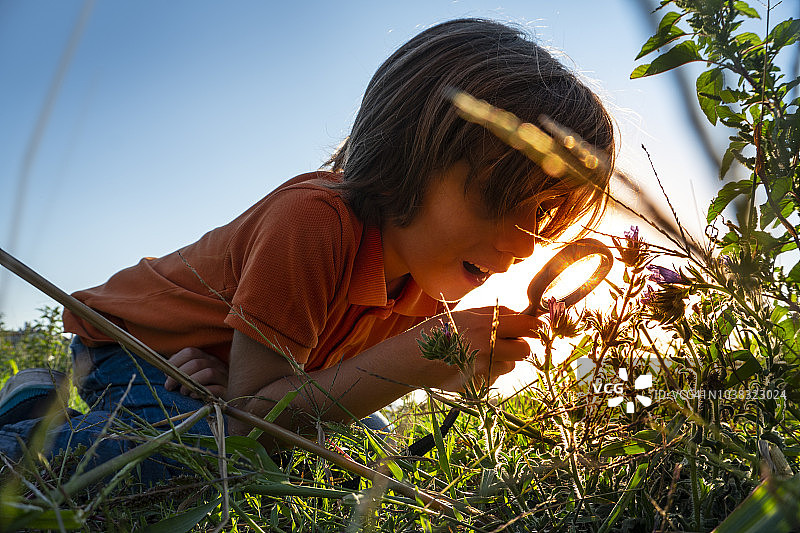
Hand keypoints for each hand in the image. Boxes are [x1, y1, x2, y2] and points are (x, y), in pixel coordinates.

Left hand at [164, 347, 228, 397]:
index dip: (175, 362)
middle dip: (178, 375)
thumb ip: (182, 369)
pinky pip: (217, 388)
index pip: (190, 352)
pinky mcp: (229, 390)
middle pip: (196, 363)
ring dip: (191, 382)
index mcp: (206, 357)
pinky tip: (195, 396)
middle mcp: (216, 363)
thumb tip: (166, 370)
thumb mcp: (195, 374)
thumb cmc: (207, 386)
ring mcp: (224, 376)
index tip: (165, 374)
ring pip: (208, 373)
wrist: (232, 398)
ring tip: (183, 392)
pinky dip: (204, 391)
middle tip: (169, 386)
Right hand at [418, 306, 538, 391]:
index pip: (527, 325)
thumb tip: (520, 314)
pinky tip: (470, 366)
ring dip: (503, 361)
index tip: (537, 327)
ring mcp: (482, 368)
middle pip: (525, 350)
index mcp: (486, 324)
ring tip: (481, 354)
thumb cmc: (437, 332)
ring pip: (511, 366)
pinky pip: (494, 379)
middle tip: (508, 343)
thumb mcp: (464, 315)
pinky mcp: (476, 385)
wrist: (410, 359)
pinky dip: (488, 373)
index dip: (536, 326)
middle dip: (520, 346)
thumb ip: (493, 314)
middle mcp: (487, 346)